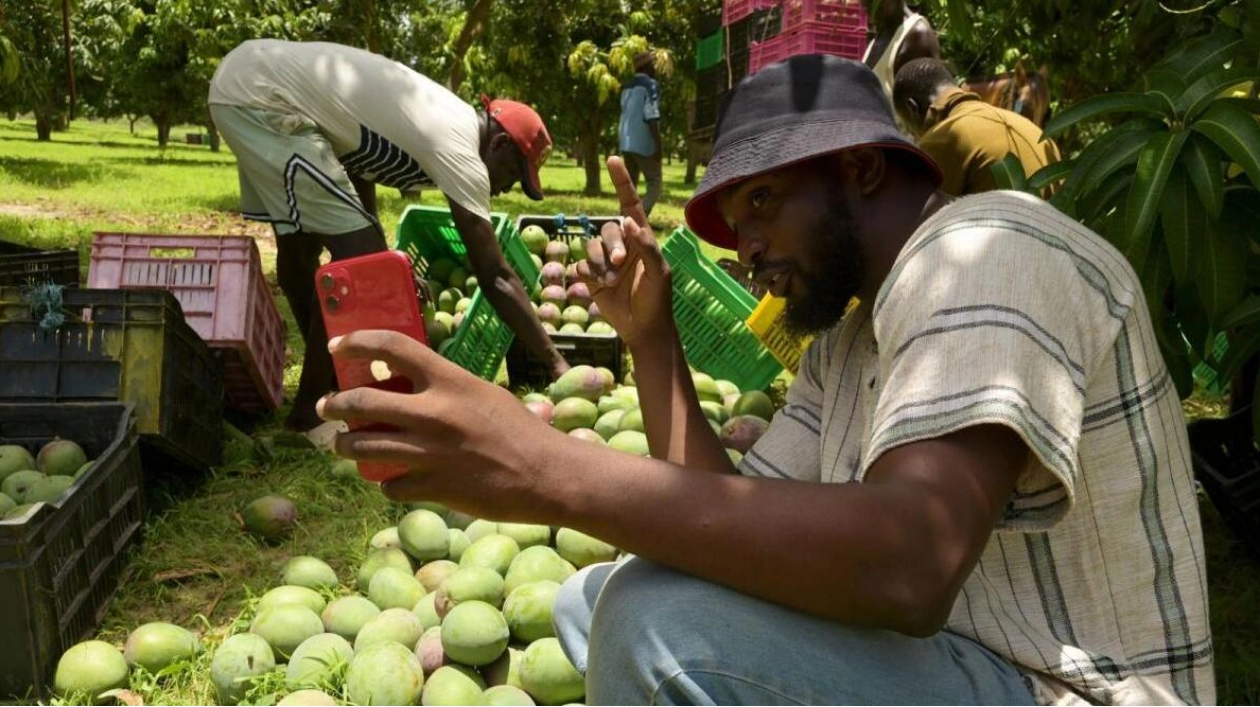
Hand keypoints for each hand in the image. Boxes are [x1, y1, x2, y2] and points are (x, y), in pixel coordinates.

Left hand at [316, 330, 564, 518]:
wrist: (548, 475)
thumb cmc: (521, 430)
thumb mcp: (483, 394)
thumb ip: (446, 388)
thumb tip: (410, 384)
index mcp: (450, 381)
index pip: (391, 347)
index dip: (356, 342)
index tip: (338, 348)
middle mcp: (434, 413)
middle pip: (362, 402)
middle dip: (335, 404)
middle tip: (328, 407)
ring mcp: (430, 453)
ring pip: (363, 447)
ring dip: (345, 446)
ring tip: (343, 445)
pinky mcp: (433, 488)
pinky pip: (390, 485)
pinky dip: (388, 483)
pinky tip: (394, 482)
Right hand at [570, 156, 672, 348]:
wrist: (643, 330)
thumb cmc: (657, 301)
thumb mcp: (659, 274)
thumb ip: (647, 246)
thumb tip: (629, 220)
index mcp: (641, 240)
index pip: (630, 205)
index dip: (622, 182)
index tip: (613, 159)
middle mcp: (622, 246)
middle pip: (606, 229)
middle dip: (612, 246)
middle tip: (621, 264)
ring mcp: (605, 262)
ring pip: (590, 247)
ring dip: (600, 264)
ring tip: (611, 282)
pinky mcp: (591, 278)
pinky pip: (581, 266)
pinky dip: (588, 275)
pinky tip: (598, 287)